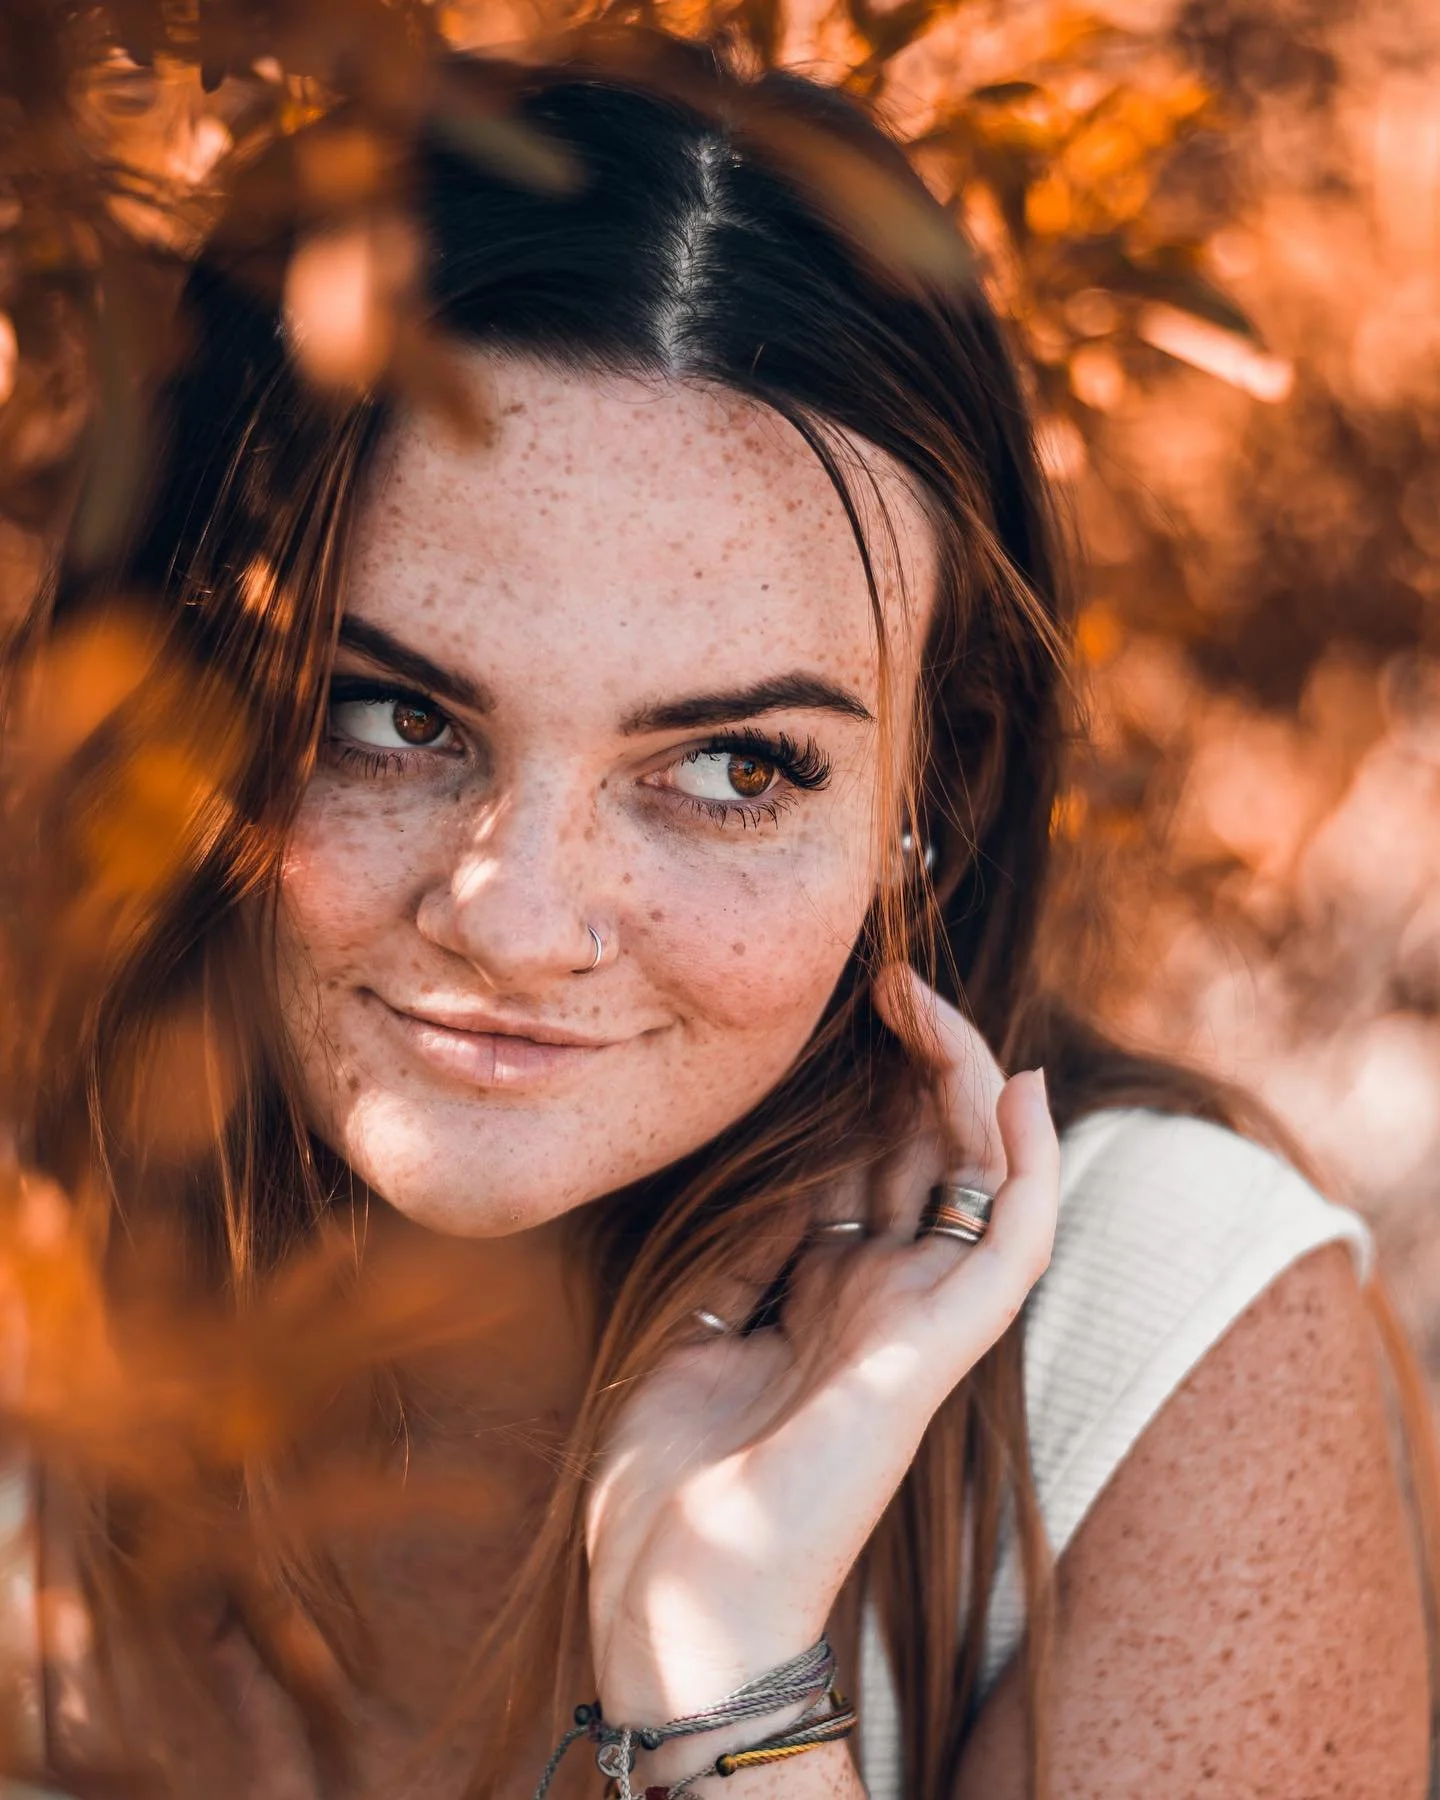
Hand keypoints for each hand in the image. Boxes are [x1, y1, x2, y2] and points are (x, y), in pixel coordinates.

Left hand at [585, 965, 1059, 1781]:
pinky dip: (1032, 1163)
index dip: (864, 1085)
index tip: (841, 1012)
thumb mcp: (693, 1322)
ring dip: (965, 1079)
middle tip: (888, 982)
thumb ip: (750, 1242)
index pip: (869, 1165)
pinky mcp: (937, 1345)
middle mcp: (881, 1297)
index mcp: (825, 1295)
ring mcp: (916, 1319)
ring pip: (977, 1175)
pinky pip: (1014, 1241)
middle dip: (914, 1060)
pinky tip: (1020, 1085)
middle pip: (925, 1152)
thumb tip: (781, 1163)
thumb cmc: (670, 1479)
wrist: (677, 1592)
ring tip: (927, 999)